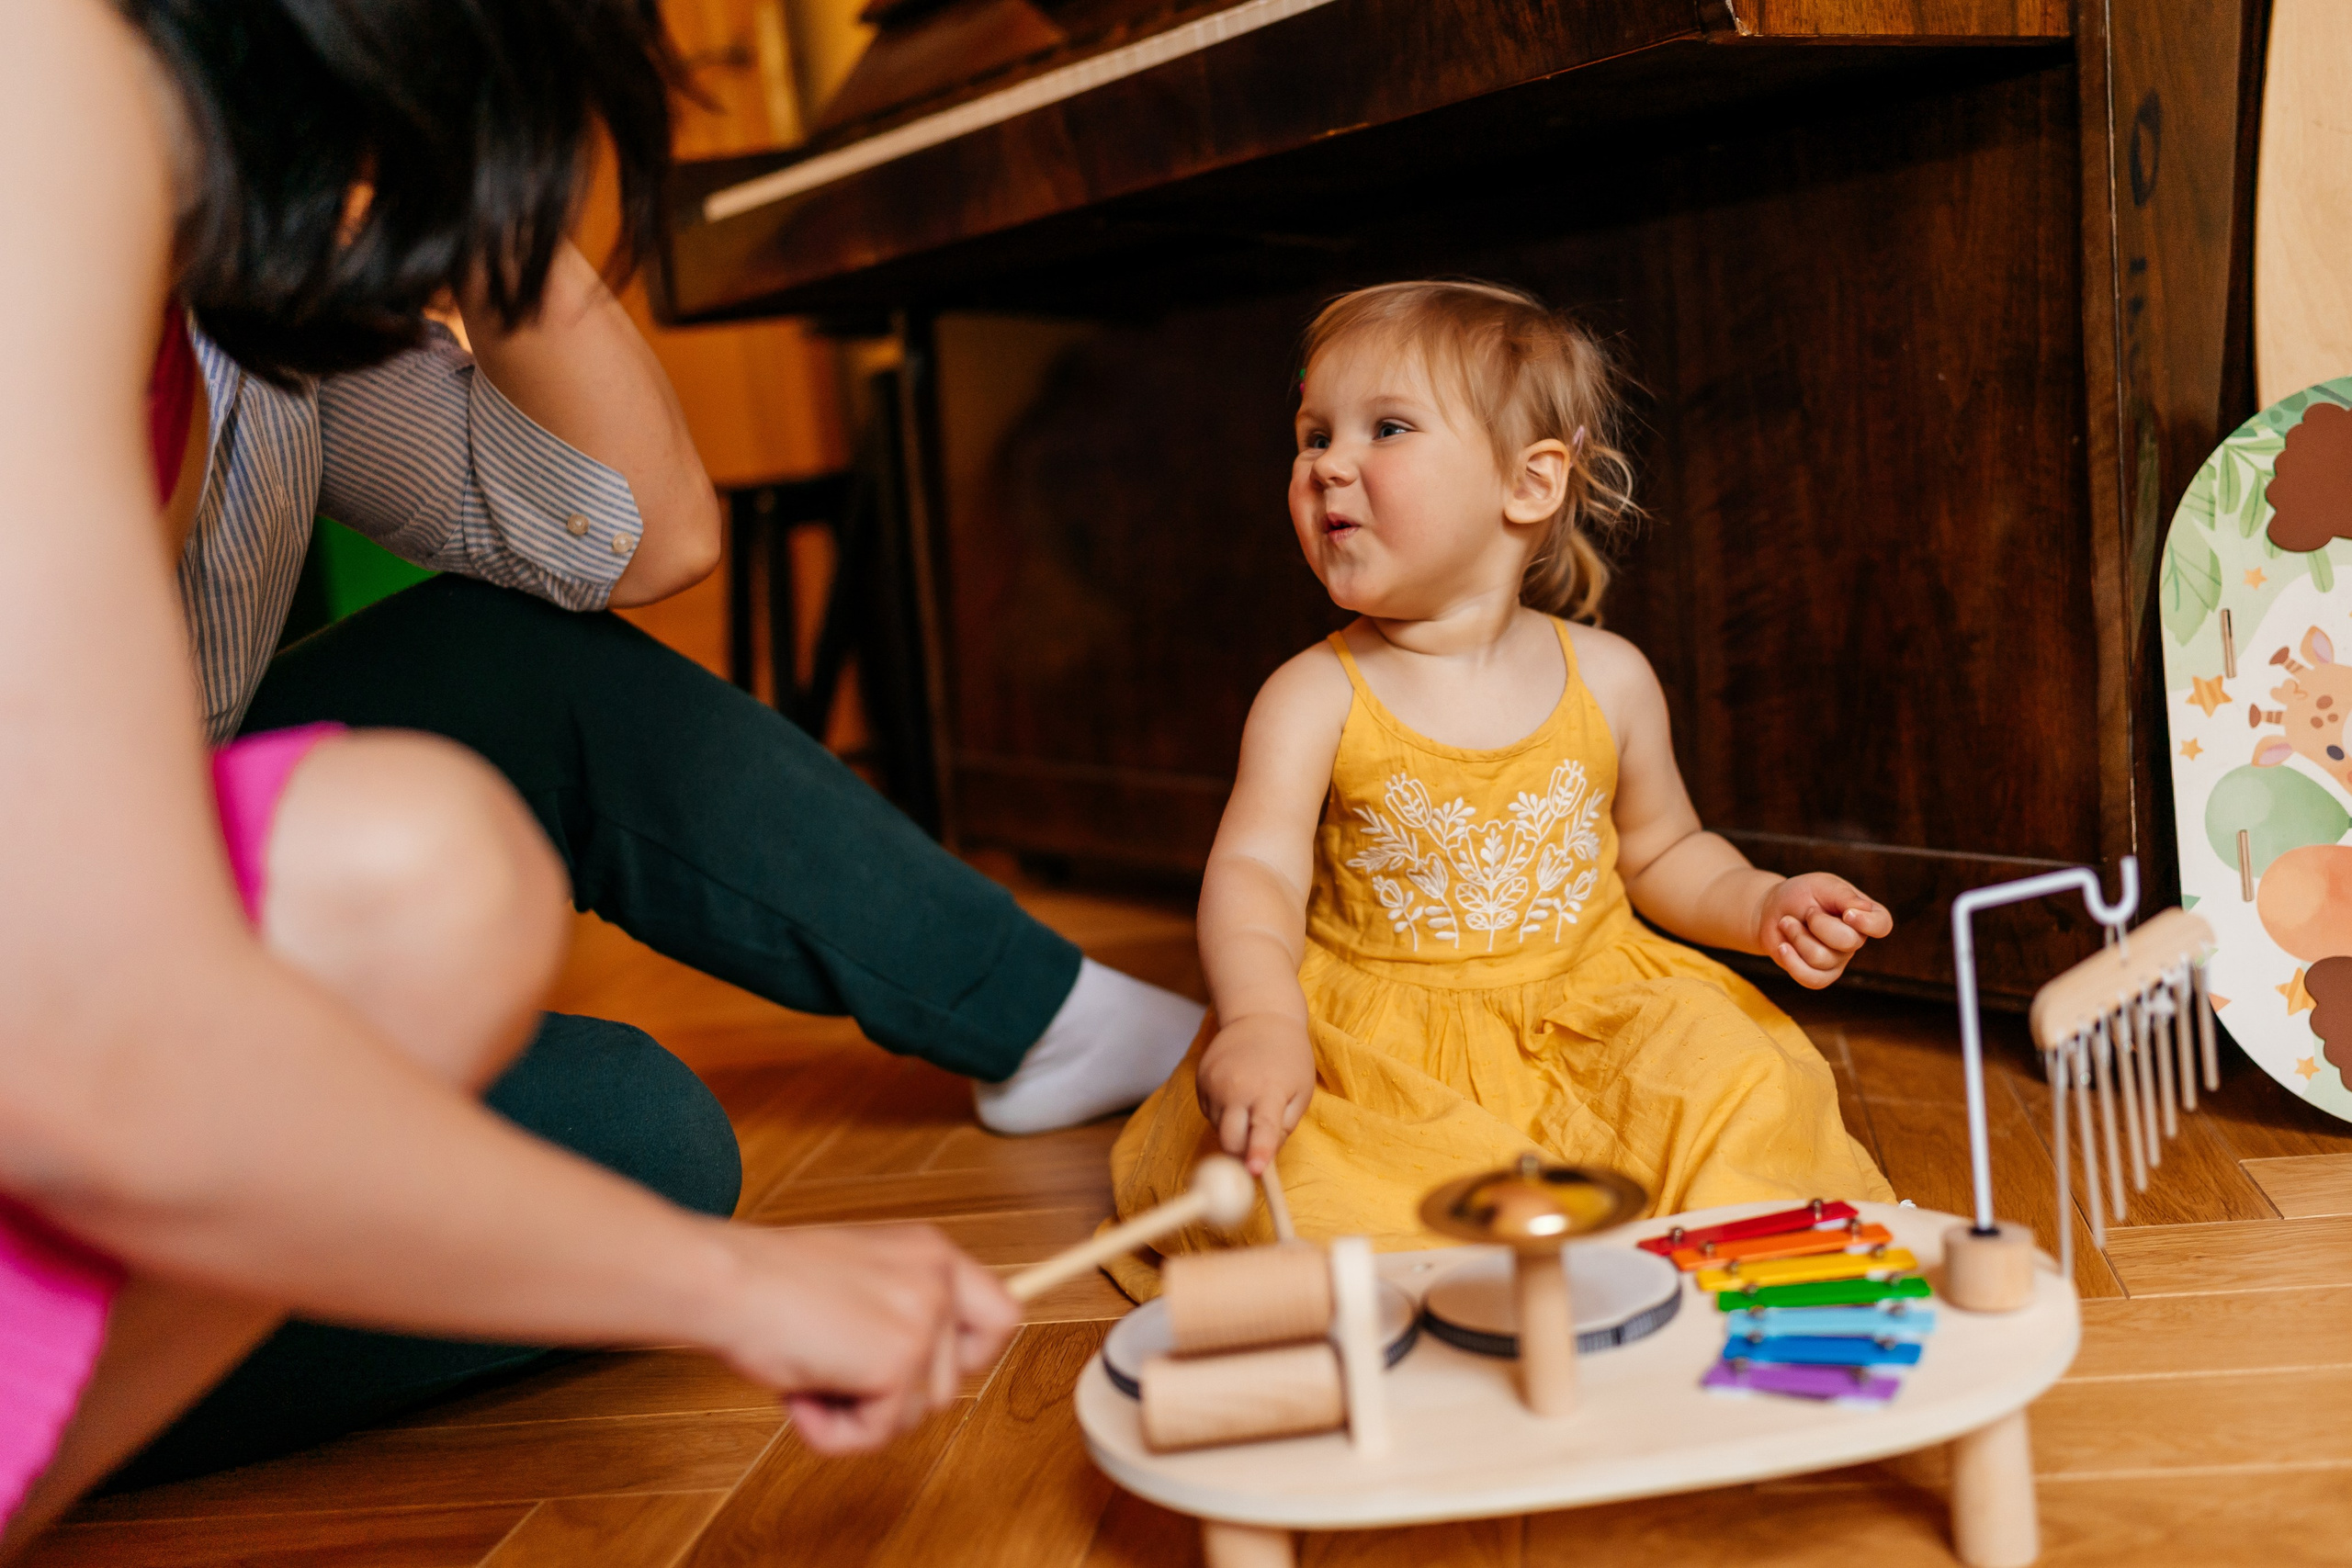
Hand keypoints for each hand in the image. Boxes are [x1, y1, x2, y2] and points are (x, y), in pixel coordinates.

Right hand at [705, 1223, 1019, 1453]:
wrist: (725, 1280)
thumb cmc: (767, 1282)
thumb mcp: (855, 1280)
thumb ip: (896, 1310)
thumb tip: (921, 1372)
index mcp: (930, 1253)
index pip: (1001, 1316)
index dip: (972, 1355)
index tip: (928, 1372)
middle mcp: (938, 1280)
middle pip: (955, 1382)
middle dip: (897, 1397)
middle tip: (837, 1374)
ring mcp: (924, 1319)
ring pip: (917, 1414)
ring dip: (858, 1413)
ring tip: (809, 1371)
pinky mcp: (899, 1361)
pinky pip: (878, 1434)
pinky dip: (833, 1433)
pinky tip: (801, 1393)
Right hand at [1195, 1012, 1314, 1174]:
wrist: (1259, 1017)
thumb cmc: (1288, 1057)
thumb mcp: (1301, 1091)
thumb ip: (1285, 1126)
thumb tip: (1264, 1158)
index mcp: (1269, 1091)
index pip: (1263, 1128)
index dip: (1258, 1152)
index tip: (1254, 1171)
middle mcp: (1237, 1088)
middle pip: (1230, 1140)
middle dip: (1241, 1154)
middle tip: (1255, 1153)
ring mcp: (1214, 1084)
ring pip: (1219, 1129)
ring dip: (1234, 1130)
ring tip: (1251, 1103)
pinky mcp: (1200, 1081)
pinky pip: (1209, 1114)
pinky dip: (1223, 1114)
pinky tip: (1237, 1094)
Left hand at [1755, 873, 1890, 988]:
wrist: (1772, 911)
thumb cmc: (1801, 894)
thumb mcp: (1822, 885)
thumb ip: (1844, 896)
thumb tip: (1864, 909)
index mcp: (1864, 914)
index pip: (1882, 925)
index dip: (1868, 923)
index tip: (1847, 914)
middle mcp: (1856, 940)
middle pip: (1848, 942)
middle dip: (1818, 923)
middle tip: (1807, 911)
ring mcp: (1838, 960)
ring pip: (1821, 958)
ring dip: (1797, 935)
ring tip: (1788, 923)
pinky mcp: (1820, 976)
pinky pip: (1811, 979)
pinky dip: (1791, 961)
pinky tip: (1783, 946)